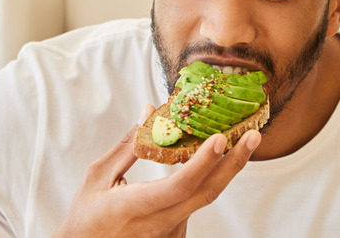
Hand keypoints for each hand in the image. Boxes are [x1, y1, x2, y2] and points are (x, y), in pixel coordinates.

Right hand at [53, 105, 261, 237]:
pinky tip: (203, 164)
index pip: (179, 185)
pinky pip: (192, 205)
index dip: (203, 162)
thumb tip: (149, 113)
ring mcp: (170, 235)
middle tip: (253, 136)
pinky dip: (201, 183)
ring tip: (235, 141)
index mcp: (136, 207)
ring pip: (201, 198)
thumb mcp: (97, 178)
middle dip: (234, 163)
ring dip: (219, 170)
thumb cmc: (86, 218)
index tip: (221, 139)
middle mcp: (159, 225)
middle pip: (205, 193)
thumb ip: (127, 146)